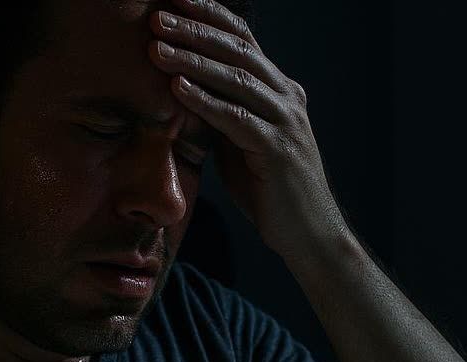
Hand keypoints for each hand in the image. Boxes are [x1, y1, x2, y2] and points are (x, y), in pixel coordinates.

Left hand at [148, 0, 344, 256]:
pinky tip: (178, 88)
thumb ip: (219, 113)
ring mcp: (286, 122)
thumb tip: (180, 90)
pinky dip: (206, 100)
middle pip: (238, 50)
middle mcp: (287, 97)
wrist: (308, 234)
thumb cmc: (269, 189)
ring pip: (236, 79)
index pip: (243, 39)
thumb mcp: (239, 142)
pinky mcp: (278, 150)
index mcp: (279, 89)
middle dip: (196, 29)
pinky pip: (237, 118)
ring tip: (157, 46)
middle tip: (158, 16)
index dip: (210, 15)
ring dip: (193, 60)